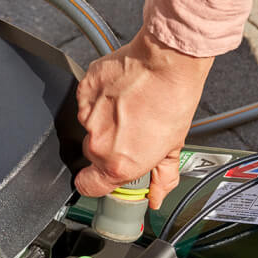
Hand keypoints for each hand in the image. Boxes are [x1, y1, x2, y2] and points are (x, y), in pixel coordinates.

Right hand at [75, 28, 213, 208]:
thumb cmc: (173, 101)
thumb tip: (158, 195)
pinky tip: (122, 93)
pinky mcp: (84, 91)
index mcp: (117, 164)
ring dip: (105, 120)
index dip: (95, 182)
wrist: (168, 62)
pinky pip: (87, 102)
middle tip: (131, 133)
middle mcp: (98, 143)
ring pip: (90, 126)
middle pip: (92, 154)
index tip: (104, 176)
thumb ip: (162, 178)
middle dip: (109, 146)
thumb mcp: (173, 148)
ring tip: (130, 108)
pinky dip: (101, 99)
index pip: (87, 187)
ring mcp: (87, 116)